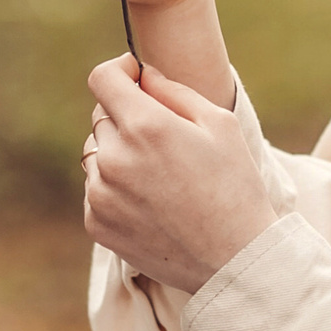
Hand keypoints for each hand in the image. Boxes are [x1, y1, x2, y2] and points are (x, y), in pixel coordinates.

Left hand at [82, 56, 277, 295]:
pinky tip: (151, 202)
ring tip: (160, 176)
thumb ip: (173, 91)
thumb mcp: (219, 124)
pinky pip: (96, 188)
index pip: (103, 79)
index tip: (136, 78)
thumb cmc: (235, 186)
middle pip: (101, 117)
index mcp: (145, 126)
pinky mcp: (96, 223)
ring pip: (97, 154)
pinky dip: (116, 188)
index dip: (121, 71)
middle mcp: (114, 158)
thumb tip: (142, 76)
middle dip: (127, 118)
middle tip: (165, 140)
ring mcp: (101, 194)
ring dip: (119, 154)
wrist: (233, 259)